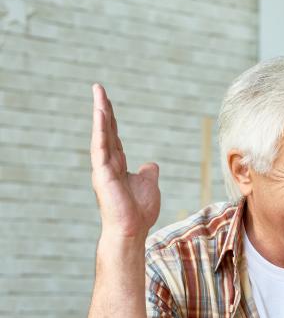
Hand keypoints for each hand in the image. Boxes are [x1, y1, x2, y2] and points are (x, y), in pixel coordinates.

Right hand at [90, 84, 160, 239]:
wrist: (132, 229)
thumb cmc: (139, 212)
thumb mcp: (149, 186)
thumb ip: (148, 173)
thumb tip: (151, 164)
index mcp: (117, 165)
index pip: (114, 136)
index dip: (112, 119)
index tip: (107, 101)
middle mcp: (107, 163)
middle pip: (106, 130)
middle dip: (103, 109)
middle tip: (98, 88)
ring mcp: (103, 168)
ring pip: (101, 135)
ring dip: (100, 114)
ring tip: (98, 94)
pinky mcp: (102, 173)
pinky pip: (101, 147)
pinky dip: (101, 130)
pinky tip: (101, 114)